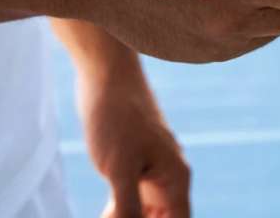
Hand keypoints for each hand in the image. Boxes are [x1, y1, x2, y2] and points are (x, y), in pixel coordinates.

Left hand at [73, 44, 189, 217]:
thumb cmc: (115, 117)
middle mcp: (168, 176)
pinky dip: (120, 210)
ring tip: (108, 216)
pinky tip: (104, 212)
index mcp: (175, 179)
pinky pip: (131, 198)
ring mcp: (150, 169)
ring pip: (145, 211)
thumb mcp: (119, 169)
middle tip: (114, 216)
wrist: (105, 75)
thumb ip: (127, 207)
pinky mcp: (132, 163)